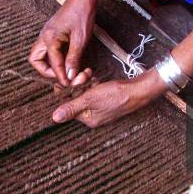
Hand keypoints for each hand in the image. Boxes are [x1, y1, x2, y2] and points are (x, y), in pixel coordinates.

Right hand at [29, 0, 100, 85]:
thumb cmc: (82, 14)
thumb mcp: (81, 39)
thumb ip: (74, 58)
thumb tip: (70, 76)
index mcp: (49, 38)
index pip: (52, 64)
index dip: (61, 76)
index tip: (70, 84)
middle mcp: (44, 37)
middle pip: (36, 60)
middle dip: (48, 71)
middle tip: (64, 75)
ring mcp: (47, 35)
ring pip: (41, 56)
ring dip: (52, 65)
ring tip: (68, 69)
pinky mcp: (53, 34)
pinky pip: (50, 50)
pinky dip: (57, 58)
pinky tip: (70, 60)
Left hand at [52, 68, 167, 127]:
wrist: (138, 90)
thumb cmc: (116, 95)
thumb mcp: (91, 99)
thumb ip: (72, 107)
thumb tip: (54, 118)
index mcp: (88, 119)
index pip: (68, 106)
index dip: (65, 92)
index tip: (65, 80)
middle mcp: (93, 116)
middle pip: (75, 99)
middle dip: (76, 85)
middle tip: (82, 75)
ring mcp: (100, 109)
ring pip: (84, 93)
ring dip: (84, 82)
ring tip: (89, 74)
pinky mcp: (106, 101)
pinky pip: (92, 92)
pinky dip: (92, 83)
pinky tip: (95, 77)